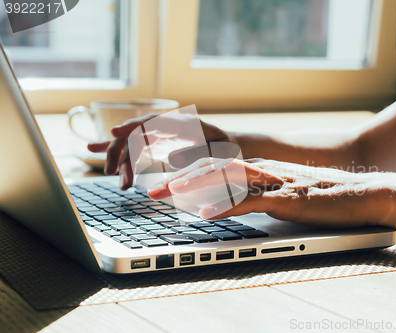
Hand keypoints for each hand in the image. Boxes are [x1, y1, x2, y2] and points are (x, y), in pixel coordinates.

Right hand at [87, 113, 235, 188]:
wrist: (229, 148)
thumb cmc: (226, 150)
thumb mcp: (218, 152)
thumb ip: (198, 154)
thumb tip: (170, 158)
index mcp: (183, 123)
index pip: (152, 121)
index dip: (132, 126)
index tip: (115, 133)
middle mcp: (167, 125)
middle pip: (135, 134)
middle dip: (123, 153)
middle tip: (119, 177)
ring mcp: (159, 132)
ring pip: (131, 141)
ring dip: (120, 159)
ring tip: (114, 177)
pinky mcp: (155, 141)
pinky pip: (131, 144)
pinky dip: (113, 147)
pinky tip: (91, 148)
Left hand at [148, 158, 382, 227]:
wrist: (361, 194)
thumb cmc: (322, 197)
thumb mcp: (282, 194)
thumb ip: (258, 196)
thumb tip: (231, 205)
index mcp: (259, 168)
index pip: (215, 167)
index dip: (186, 174)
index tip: (164, 186)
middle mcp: (263, 169)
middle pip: (213, 169)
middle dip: (179, 180)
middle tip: (153, 193)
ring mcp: (274, 182)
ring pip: (226, 178)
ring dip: (194, 186)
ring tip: (168, 195)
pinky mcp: (287, 198)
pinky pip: (250, 201)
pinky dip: (225, 206)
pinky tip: (206, 213)